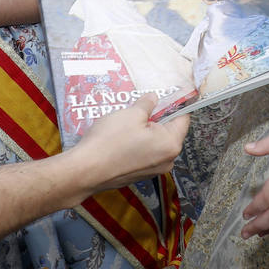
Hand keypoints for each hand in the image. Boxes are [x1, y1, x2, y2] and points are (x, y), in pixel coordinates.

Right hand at [69, 93, 189, 190]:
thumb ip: (147, 104)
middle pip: (170, 131)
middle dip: (157, 117)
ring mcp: (153, 170)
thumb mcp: (131, 114)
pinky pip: (145, 153)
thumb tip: (154, 99)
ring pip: (156, 142)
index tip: (168, 94)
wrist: (85, 171)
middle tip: (141, 106)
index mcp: (171, 144)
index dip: (176, 104)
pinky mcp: (139, 175)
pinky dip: (138, 143)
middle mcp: (167, 160)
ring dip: (146, 130)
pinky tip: (122, 136)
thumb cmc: (110, 141)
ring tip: (128, 120)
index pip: (183, 118)